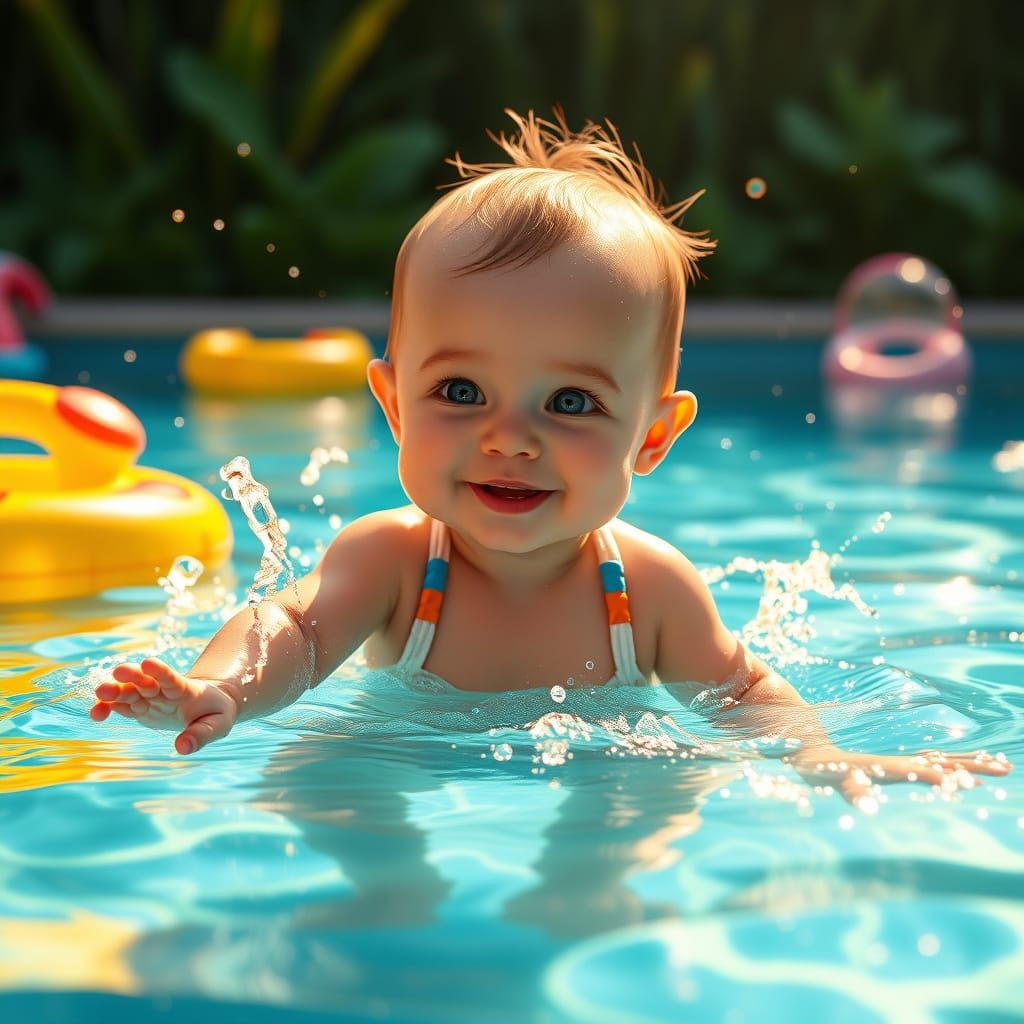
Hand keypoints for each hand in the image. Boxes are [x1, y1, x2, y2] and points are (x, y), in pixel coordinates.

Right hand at [90, 657, 239, 754]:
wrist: (209, 706)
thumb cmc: (215, 714)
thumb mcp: (219, 724)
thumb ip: (202, 734)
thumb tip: (182, 748)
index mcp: (186, 690)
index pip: (172, 679)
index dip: (161, 671)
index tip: (148, 663)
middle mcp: (164, 690)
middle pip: (146, 681)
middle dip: (133, 676)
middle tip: (119, 672)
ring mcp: (150, 697)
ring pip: (130, 691)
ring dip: (115, 691)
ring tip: (100, 693)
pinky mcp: (140, 707)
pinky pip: (122, 706)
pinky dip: (109, 708)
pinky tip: (96, 714)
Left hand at [784, 744, 1011, 808]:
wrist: (809, 750)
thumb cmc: (819, 770)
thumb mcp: (831, 781)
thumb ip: (850, 792)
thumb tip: (868, 806)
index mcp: (884, 767)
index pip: (919, 771)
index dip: (941, 776)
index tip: (966, 782)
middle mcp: (896, 762)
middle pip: (940, 762)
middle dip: (971, 765)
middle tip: (1004, 769)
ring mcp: (899, 762)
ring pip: (941, 760)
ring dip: (970, 762)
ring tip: (1002, 765)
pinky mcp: (898, 766)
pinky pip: (933, 763)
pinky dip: (955, 763)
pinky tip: (969, 768)